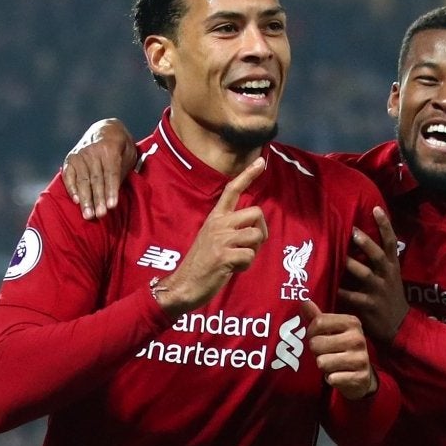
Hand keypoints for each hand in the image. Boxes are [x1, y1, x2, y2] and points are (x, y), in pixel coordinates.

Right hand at [63, 118, 137, 217]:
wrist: (104, 129)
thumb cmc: (120, 146)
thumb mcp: (129, 152)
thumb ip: (122, 170)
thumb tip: (114, 192)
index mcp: (110, 147)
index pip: (110, 173)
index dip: (111, 190)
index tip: (112, 206)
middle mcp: (92, 150)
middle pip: (96, 179)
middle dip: (98, 199)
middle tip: (100, 215)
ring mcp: (79, 154)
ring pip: (83, 180)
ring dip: (86, 199)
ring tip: (88, 215)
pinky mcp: (70, 159)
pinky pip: (69, 176)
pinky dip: (71, 189)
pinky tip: (76, 201)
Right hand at [156, 156, 266, 313]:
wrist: (184, 285)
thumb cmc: (202, 265)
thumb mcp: (212, 239)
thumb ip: (230, 229)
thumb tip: (253, 229)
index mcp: (215, 218)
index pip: (232, 190)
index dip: (248, 174)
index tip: (261, 161)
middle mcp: (218, 224)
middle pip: (256, 213)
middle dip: (261, 231)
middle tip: (250, 246)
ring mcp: (221, 239)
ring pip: (256, 235)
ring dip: (253, 251)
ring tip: (238, 259)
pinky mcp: (224, 256)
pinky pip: (250, 255)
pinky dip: (246, 265)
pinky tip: (232, 269)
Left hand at [301, 298, 374, 399]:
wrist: (362, 376)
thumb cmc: (341, 349)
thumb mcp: (332, 331)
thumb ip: (317, 318)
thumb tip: (304, 302)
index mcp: (352, 322)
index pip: (318, 322)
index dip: (311, 333)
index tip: (318, 337)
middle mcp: (358, 338)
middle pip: (316, 343)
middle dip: (316, 351)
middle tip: (326, 353)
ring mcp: (360, 358)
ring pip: (321, 362)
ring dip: (323, 366)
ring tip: (332, 364)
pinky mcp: (360, 377)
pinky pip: (332, 378)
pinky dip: (331, 379)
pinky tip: (339, 376)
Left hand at [340, 204, 408, 344]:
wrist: (399, 327)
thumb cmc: (389, 299)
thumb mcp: (390, 277)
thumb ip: (378, 262)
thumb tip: (360, 241)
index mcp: (392, 267)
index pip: (391, 242)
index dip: (384, 225)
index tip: (376, 208)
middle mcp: (387, 276)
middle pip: (379, 255)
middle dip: (367, 243)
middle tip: (353, 231)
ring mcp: (379, 291)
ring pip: (365, 274)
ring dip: (352, 265)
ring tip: (339, 257)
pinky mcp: (370, 306)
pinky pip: (354, 297)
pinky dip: (342, 292)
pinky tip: (331, 288)